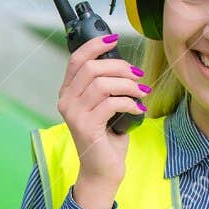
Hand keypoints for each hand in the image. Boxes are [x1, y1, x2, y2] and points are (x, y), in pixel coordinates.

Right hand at [56, 32, 147, 199]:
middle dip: (120, 67)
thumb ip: (106, 86)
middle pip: (91, 68)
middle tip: (138, 75)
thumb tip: (124, 65)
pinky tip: (138, 109)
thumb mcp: (104, 107)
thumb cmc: (107, 138)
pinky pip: (110, 103)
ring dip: (127, 85)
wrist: (102, 170)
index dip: (95, 45)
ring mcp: (74, 115)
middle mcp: (66, 102)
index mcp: (68, 93)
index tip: (114, 38)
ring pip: (101, 84)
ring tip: (141, 92)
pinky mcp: (86, 127)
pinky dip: (129, 102)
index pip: (76, 60)